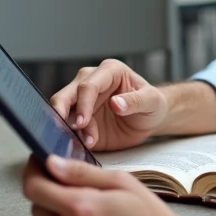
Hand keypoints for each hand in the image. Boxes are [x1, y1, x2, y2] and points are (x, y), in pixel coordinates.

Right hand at [50, 60, 168, 150]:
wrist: (148, 121)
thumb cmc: (151, 105)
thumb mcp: (152, 102)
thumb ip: (136, 101)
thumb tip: (116, 103)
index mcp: (109, 71)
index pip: (88, 86)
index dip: (83, 104)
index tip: (82, 122)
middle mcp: (90, 81)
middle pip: (66, 95)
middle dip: (63, 113)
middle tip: (71, 132)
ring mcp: (82, 100)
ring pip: (63, 112)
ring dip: (70, 129)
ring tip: (89, 142)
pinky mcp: (79, 118)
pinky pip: (67, 126)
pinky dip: (71, 136)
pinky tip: (83, 144)